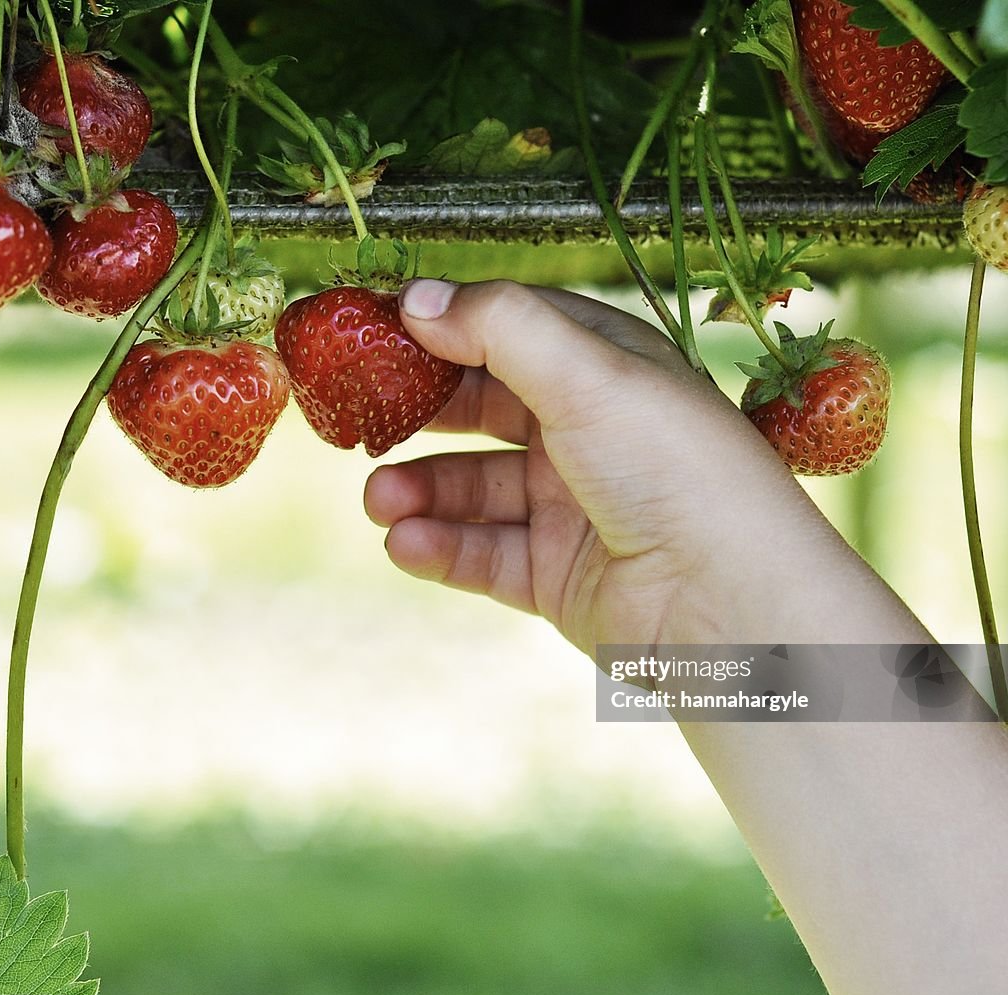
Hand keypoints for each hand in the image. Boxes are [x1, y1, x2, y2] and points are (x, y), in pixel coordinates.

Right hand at [364, 279, 926, 648]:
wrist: (727, 604)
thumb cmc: (673, 468)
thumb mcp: (589, 373)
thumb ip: (499, 326)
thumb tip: (418, 297)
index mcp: (607, 369)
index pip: (511, 332)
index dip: (445, 328)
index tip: (376, 332)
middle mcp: (588, 433)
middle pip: (482, 411)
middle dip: (420, 415)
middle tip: (360, 420)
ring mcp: (570, 507)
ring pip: (473, 489)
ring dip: (419, 491)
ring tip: (378, 501)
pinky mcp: (555, 574)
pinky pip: (482, 554)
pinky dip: (440, 548)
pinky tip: (406, 544)